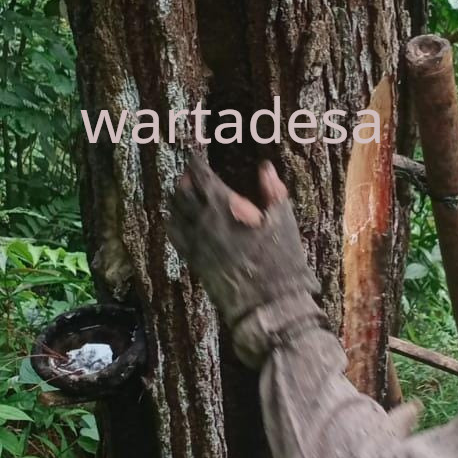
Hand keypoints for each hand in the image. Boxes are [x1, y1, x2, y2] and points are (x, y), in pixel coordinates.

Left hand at [167, 156, 328, 366]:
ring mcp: (196, 244)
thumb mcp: (283, 221)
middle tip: (191, 172)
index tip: (193, 153)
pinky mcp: (194, 261)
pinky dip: (173, 222)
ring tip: (183, 192)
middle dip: (186, 179)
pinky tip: (177, 220)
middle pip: (183, 193)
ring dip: (177, 199)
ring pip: (175, 213)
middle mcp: (203, 223)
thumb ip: (272, 190)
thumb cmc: (281, 261)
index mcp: (224, 208)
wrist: (269, 304)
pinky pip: (176, 236)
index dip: (195, 162)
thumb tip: (265, 167)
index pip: (202, 177)